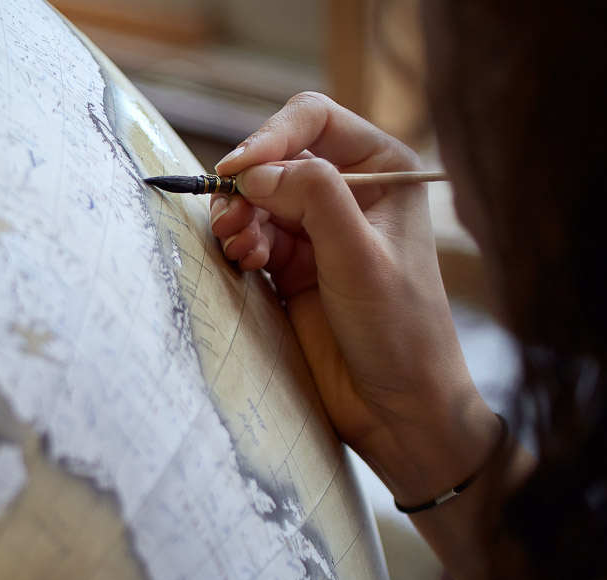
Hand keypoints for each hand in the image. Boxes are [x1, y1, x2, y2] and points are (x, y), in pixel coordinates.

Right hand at [210, 92, 500, 505]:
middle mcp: (349, 192)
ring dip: (238, 219)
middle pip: (275, 159)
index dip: (271, 137)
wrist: (396, 407)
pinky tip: (246, 265)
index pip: (314, 120)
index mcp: (383, 171)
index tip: (237, 171)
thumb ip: (313, 199)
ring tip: (239, 250)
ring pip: (256, 200)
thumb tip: (256, 171)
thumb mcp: (360, 257)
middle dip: (248, 186)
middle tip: (231, 221)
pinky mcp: (292, 267)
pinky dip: (239, 246)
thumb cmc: (400, 330)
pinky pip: (250, 238)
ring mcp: (317, 231)